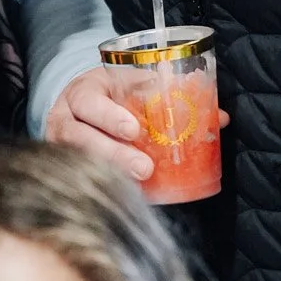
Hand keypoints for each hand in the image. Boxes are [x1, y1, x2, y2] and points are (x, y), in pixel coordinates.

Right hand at [46, 68, 229, 184]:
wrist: (75, 105)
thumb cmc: (110, 95)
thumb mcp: (132, 85)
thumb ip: (170, 96)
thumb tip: (221, 118)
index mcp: (82, 92)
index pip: (88, 102)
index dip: (108, 116)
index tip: (134, 130)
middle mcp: (64, 118)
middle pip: (80, 137)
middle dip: (114, 153)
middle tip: (144, 168)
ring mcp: (60, 145)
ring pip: (78, 159)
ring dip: (110, 172)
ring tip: (139, 184)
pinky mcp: (64, 166)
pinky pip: (79, 177)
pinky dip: (102, 184)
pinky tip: (124, 195)